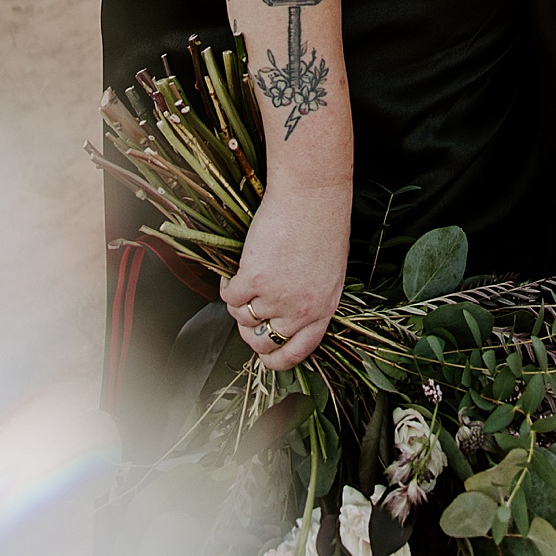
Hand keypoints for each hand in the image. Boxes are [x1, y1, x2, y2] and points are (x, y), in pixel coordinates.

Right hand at [219, 178, 350, 371]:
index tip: (265, 358)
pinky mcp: (254, 278)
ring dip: (238, 304)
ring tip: (242, 282)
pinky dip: (227, 286)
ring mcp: (276, 296)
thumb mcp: (328, 271)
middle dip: (249, 331)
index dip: (277, 361)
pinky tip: (233, 272)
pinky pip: (230, 297)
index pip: (297, 352)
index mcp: (323, 309)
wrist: (313, 194)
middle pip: (262, 341)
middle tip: (246, 312)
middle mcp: (300, 309)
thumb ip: (310, 299)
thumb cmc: (324, 224)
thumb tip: (286, 316)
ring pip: (242, 318)